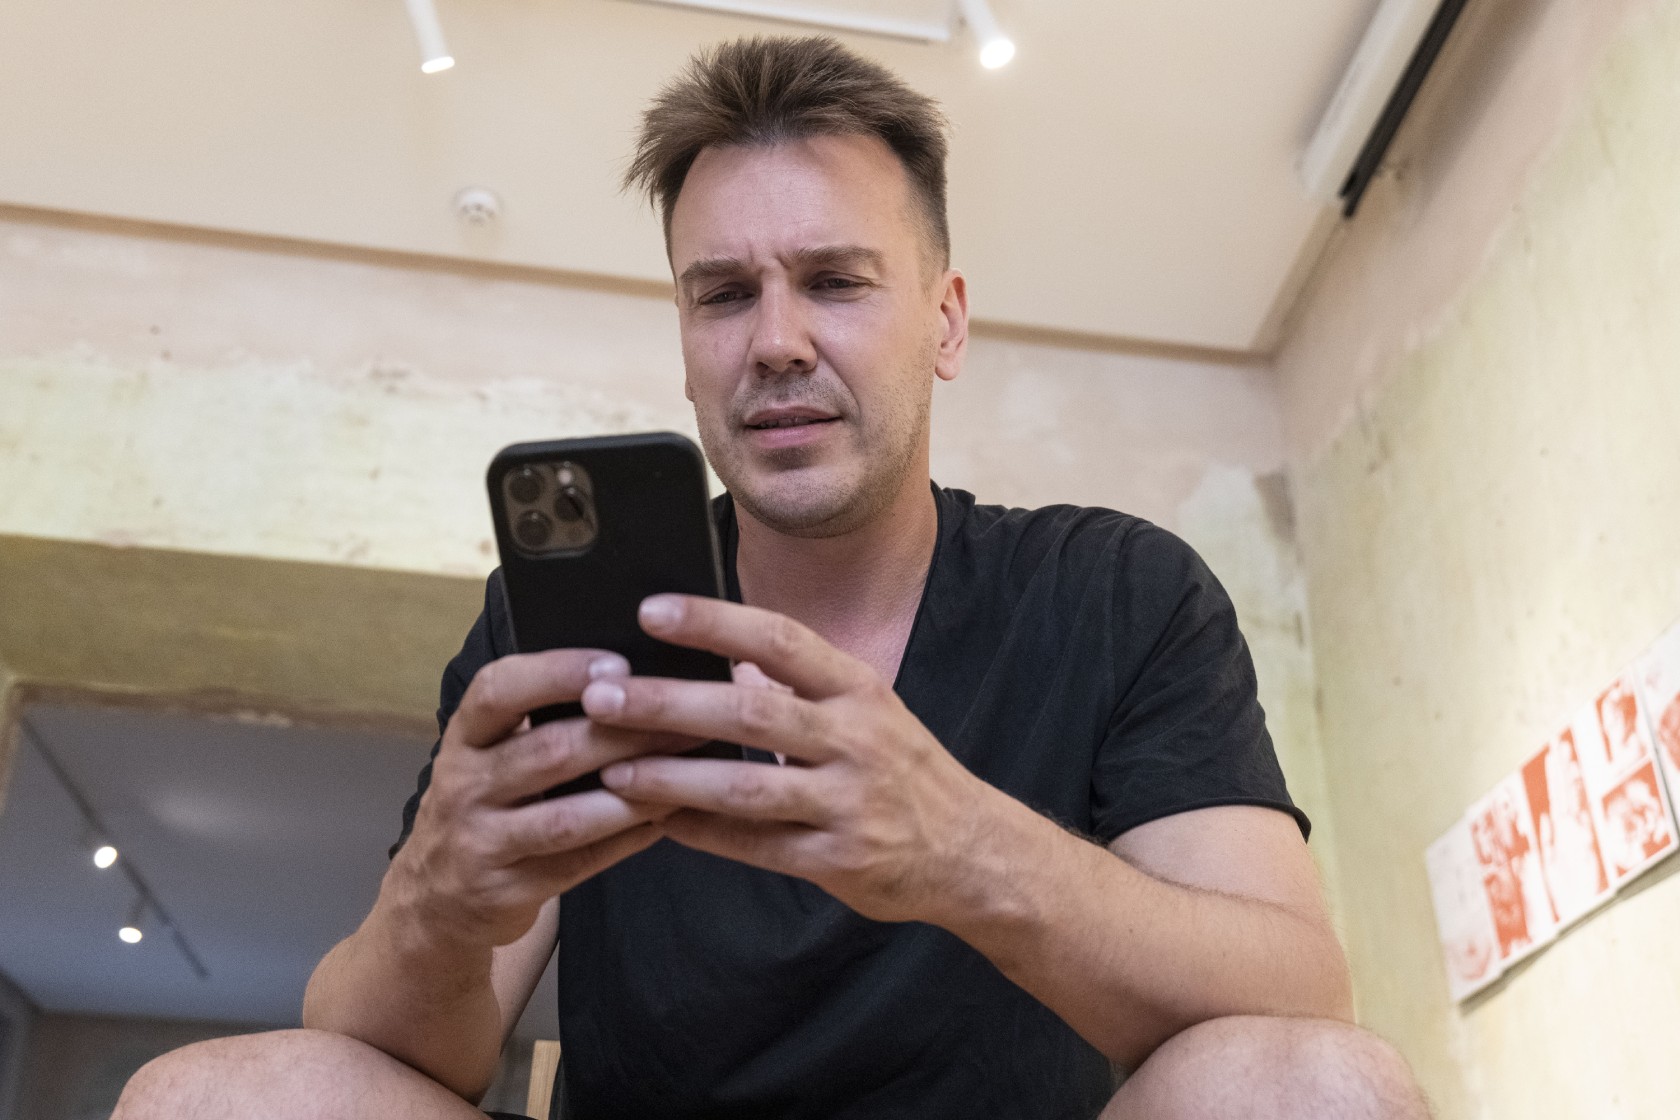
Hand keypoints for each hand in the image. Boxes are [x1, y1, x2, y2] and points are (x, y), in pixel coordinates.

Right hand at [389, 648, 700, 949]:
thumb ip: (538, 720)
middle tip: (682, 720)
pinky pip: (580, 863)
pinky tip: (667, 818)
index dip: (557, 672)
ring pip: (568, 815)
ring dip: (635, 793)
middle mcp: (464, 786)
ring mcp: (481, 843)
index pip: (497, 690)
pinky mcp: (506, 891)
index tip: (617, 664)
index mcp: (464, 738)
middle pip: (549, 751)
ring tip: (687, 771)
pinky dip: (629, 839)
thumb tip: (628, 681)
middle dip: (623, 733)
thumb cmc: (484, 806)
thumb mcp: (488, 756)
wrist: (435, 900)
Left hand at [579, 595, 1001, 925]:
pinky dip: (703, 835)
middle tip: (601, 695)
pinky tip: (656, 824)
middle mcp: (856, 739)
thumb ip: (798, 686)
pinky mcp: (839, 862)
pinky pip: (756, 848)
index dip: (714, 622)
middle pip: (750, 713)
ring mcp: (848, 803)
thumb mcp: (867, 709)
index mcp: (858, 688)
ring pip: (745, 789)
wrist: (973, 850)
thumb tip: (715, 658)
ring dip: (672, 779)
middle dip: (669, 703)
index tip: (650, 610)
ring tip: (612, 770)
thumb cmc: (903, 771)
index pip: (779, 640)